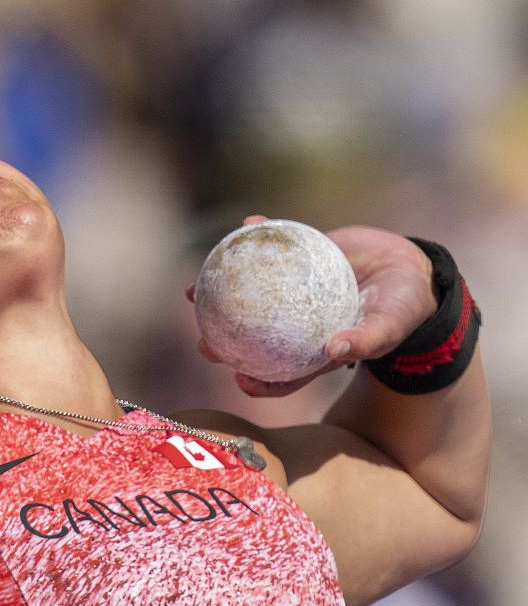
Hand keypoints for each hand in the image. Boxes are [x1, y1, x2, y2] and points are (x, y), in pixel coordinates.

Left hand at [189, 215, 436, 396]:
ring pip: (247, 296)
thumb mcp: (387, 326)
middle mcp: (294, 326)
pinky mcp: (298, 261)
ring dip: (218, 293)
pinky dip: (258, 236)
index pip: (280, 375)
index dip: (257, 382)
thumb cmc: (402, 308)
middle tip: (203, 344)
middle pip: (251, 342)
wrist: (412, 269)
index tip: (238, 380)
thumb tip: (335, 351)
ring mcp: (290, 293)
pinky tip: (246, 223)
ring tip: (193, 291)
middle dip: (222, 346)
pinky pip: (273, 250)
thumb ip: (365, 340)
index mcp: (311, 351)